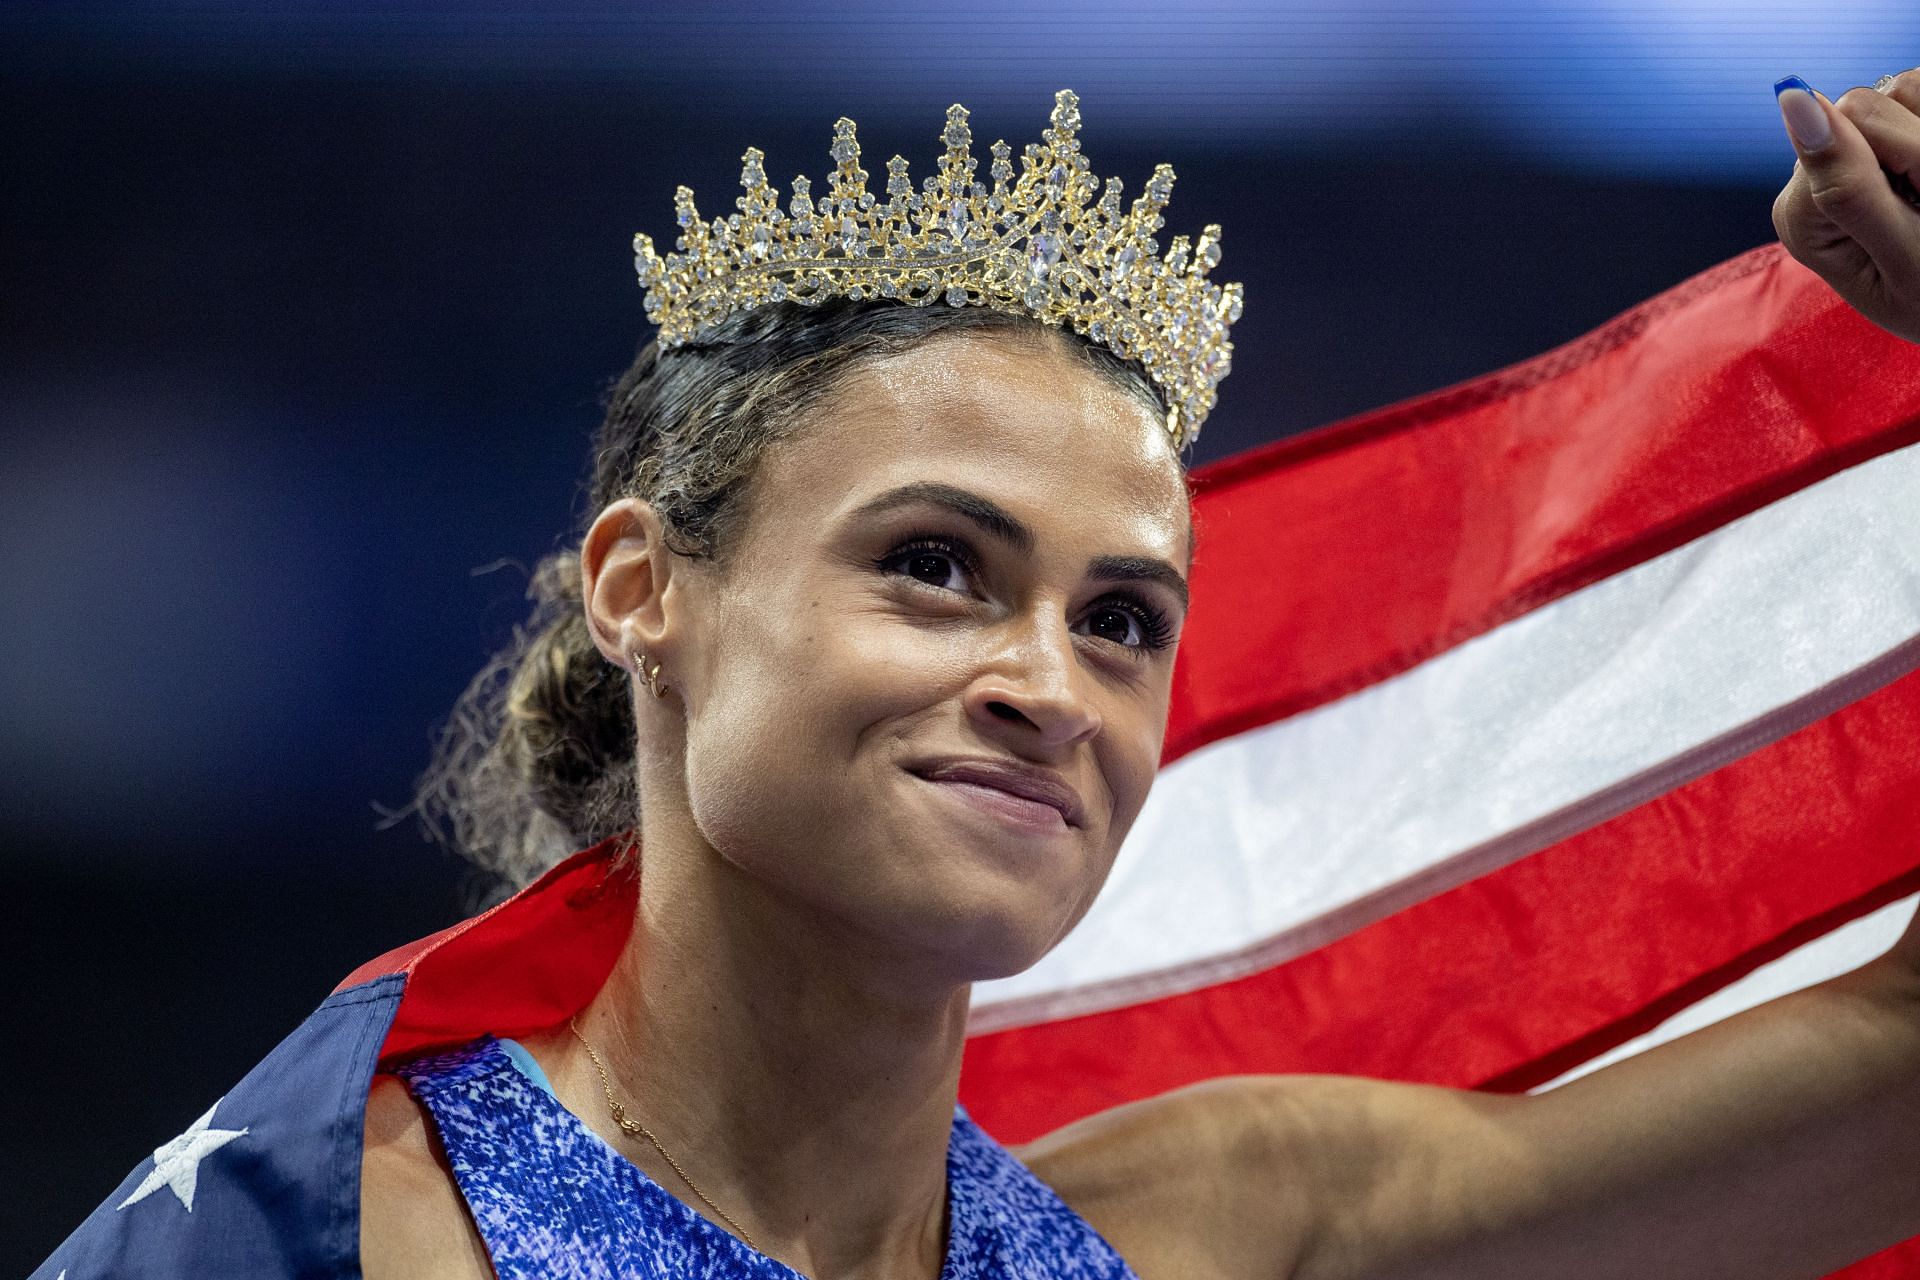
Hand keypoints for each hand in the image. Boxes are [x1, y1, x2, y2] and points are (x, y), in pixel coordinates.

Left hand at [1771, 70, 1919, 343]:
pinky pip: (1916, 90)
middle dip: (1918, 145)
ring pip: (1900, 88)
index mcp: (1802, 214)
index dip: (1909, 151)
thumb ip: (1848, 183)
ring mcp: (1849, 157)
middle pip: (1867, 103)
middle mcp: (1813, 180)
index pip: (1847, 123)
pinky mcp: (1885, 139)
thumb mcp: (1904, 250)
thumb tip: (1790, 97)